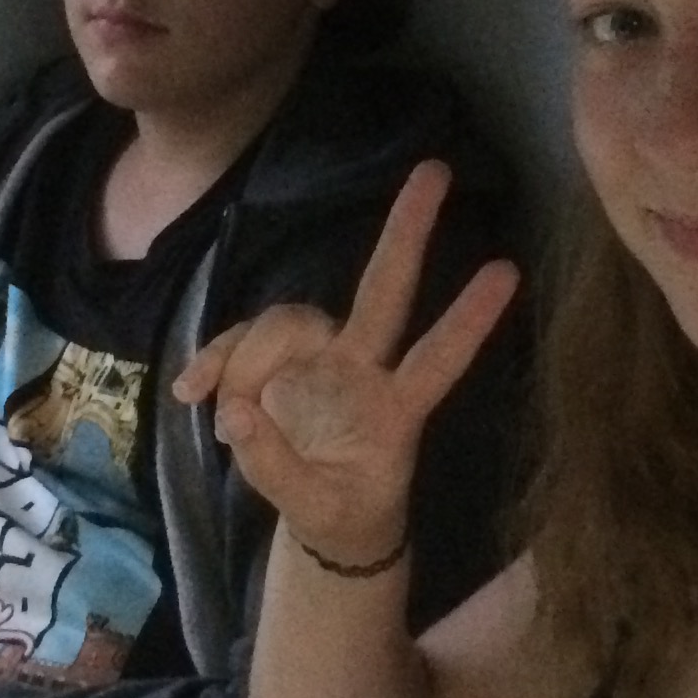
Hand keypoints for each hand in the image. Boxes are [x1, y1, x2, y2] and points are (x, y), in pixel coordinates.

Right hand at [174, 162, 518, 571]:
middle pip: (386, 290)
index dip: (468, 320)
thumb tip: (237, 414)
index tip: (507, 272)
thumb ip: (276, 469)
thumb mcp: (316, 514)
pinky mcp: (284, 365)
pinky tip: (189, 391)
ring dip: (246, 357)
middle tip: (437, 170)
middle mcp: (367, 370)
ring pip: (289, 322)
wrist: (326, 527)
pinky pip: (244, 343)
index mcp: (396, 412)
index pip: (437, 360)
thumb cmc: (342, 517)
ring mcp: (326, 360)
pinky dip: (216, 360)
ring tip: (211, 407)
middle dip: (408, 232)